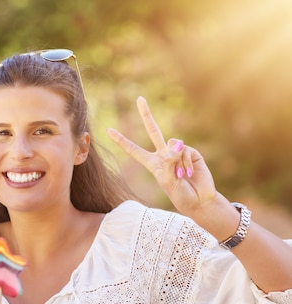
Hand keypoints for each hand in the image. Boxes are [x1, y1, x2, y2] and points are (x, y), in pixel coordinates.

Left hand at [106, 96, 217, 216]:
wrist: (200, 200)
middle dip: (147, 114)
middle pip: (153, 130)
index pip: (133, 150)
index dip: (121, 140)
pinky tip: (189, 172)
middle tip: (140, 98)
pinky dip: (185, 162)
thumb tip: (175, 143)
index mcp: (152, 164)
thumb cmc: (181, 195)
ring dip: (176, 162)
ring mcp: (177, 152)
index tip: (108, 130)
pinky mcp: (190, 152)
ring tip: (181, 176)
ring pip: (171, 143)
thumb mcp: (168, 182)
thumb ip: (168, 163)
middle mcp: (163, 155)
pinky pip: (184, 149)